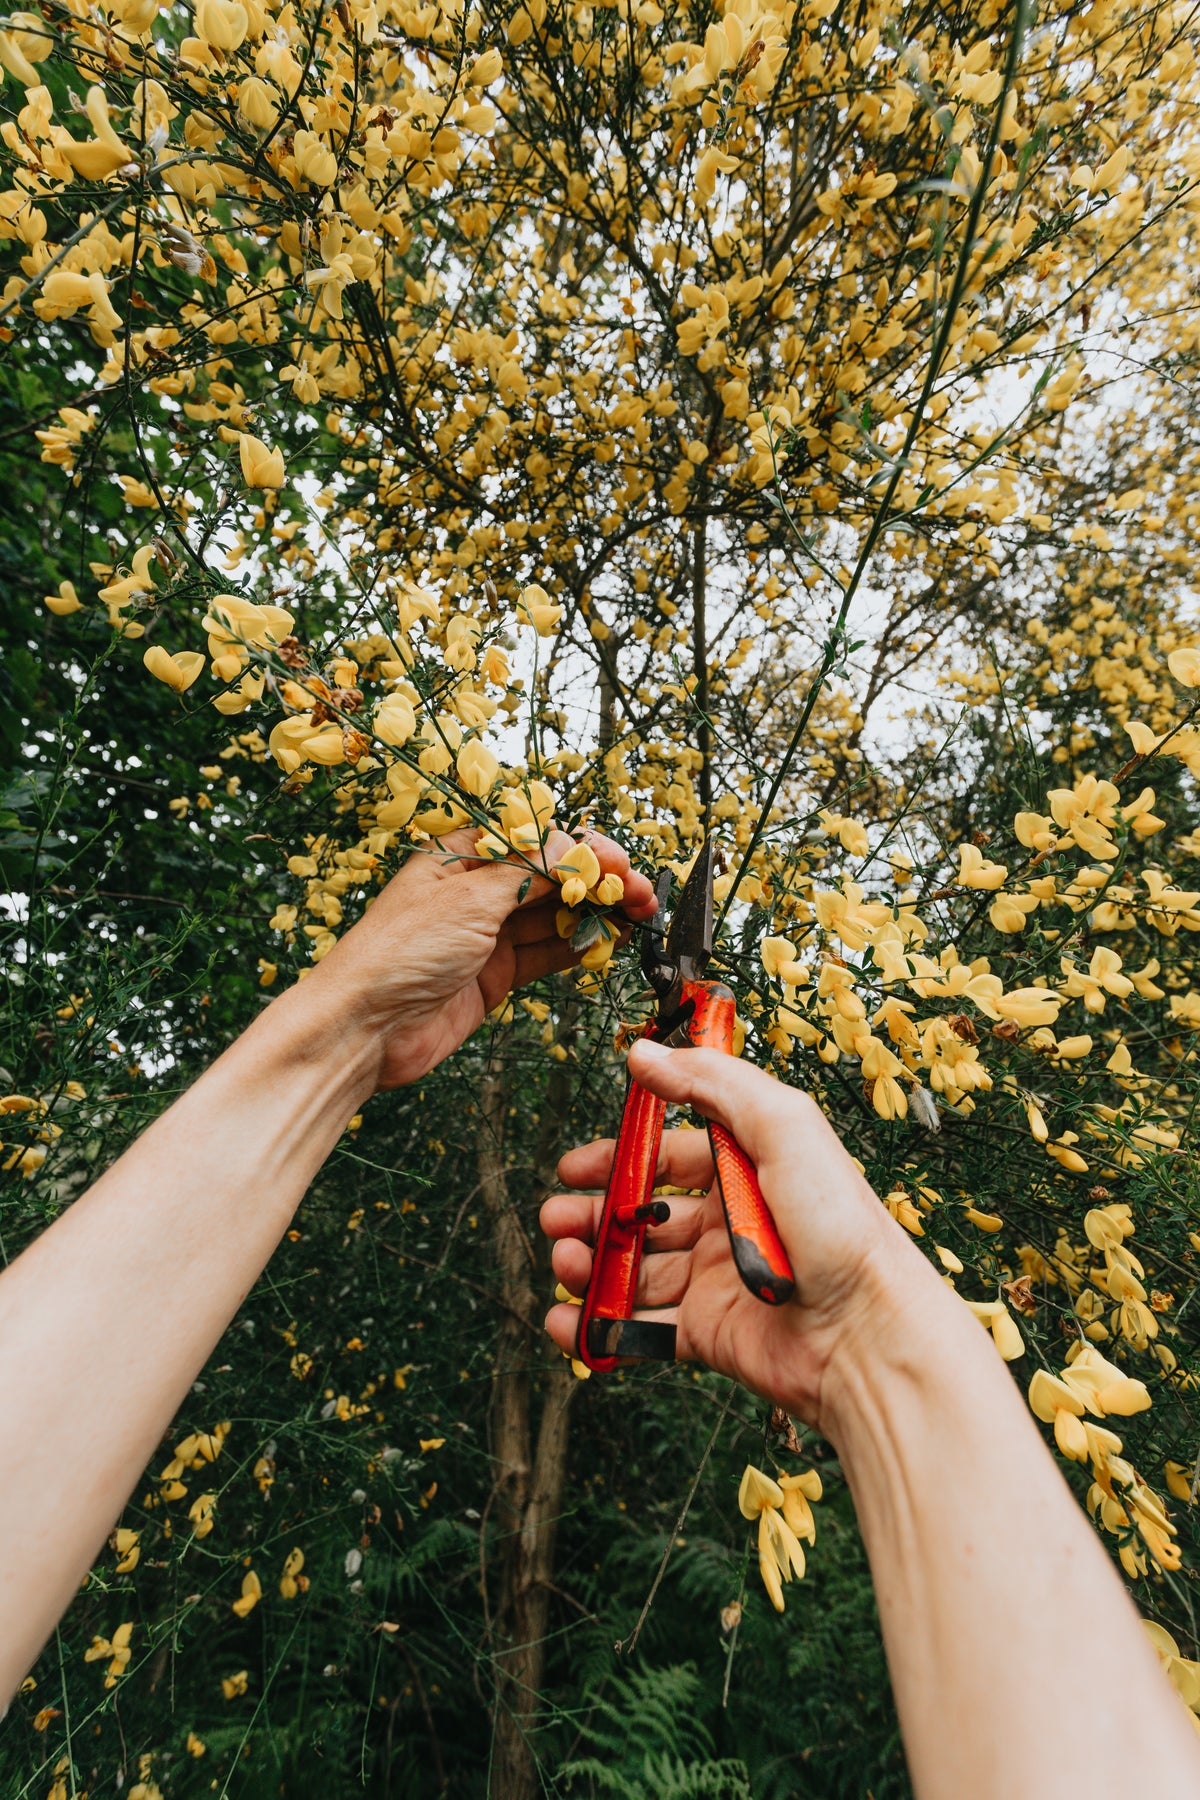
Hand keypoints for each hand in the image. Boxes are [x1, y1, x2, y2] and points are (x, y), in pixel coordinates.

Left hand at [310, 826, 657, 1089]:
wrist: (364, 1029)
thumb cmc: (400, 951)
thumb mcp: (469, 895)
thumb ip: (528, 871)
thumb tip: (575, 848)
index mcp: (460, 856)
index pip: (535, 840)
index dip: (581, 850)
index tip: (620, 865)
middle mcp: (475, 891)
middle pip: (550, 877)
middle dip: (599, 882)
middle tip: (645, 895)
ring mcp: (485, 935)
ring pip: (554, 916)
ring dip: (596, 914)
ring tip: (639, 917)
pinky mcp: (493, 976)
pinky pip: (545, 954)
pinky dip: (578, 947)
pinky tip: (608, 942)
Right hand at [541, 1040, 938, 1428]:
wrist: (869, 1333)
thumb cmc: (840, 1226)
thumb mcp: (783, 1126)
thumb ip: (712, 1083)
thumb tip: (646, 1052)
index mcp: (747, 1170)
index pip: (669, 1156)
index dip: (618, 1157)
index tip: (574, 1165)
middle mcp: (728, 1224)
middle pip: (641, 1213)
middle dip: (591, 1213)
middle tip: (555, 1218)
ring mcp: (716, 1283)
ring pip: (633, 1270)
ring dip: (588, 1265)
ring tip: (563, 1262)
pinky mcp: (708, 1336)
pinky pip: (640, 1331)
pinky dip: (596, 1327)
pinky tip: (565, 1320)